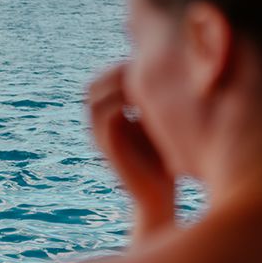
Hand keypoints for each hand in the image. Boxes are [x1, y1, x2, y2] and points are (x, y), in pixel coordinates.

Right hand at [88, 62, 174, 239]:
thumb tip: (168, 72)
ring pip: (95, 98)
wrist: (158, 198)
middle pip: (93, 87)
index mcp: (110, 119)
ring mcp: (101, 136)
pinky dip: (123, 102)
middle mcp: (100, 126)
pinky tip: (146, 100)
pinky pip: (106, 115)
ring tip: (145, 83)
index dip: (118, 68)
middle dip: (115, 73)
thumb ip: (153, 101)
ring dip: (118, 85)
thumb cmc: (165, 162)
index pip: (101, 82)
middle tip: (144, 69)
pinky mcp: (109, 147)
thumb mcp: (159, 124)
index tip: (148, 64)